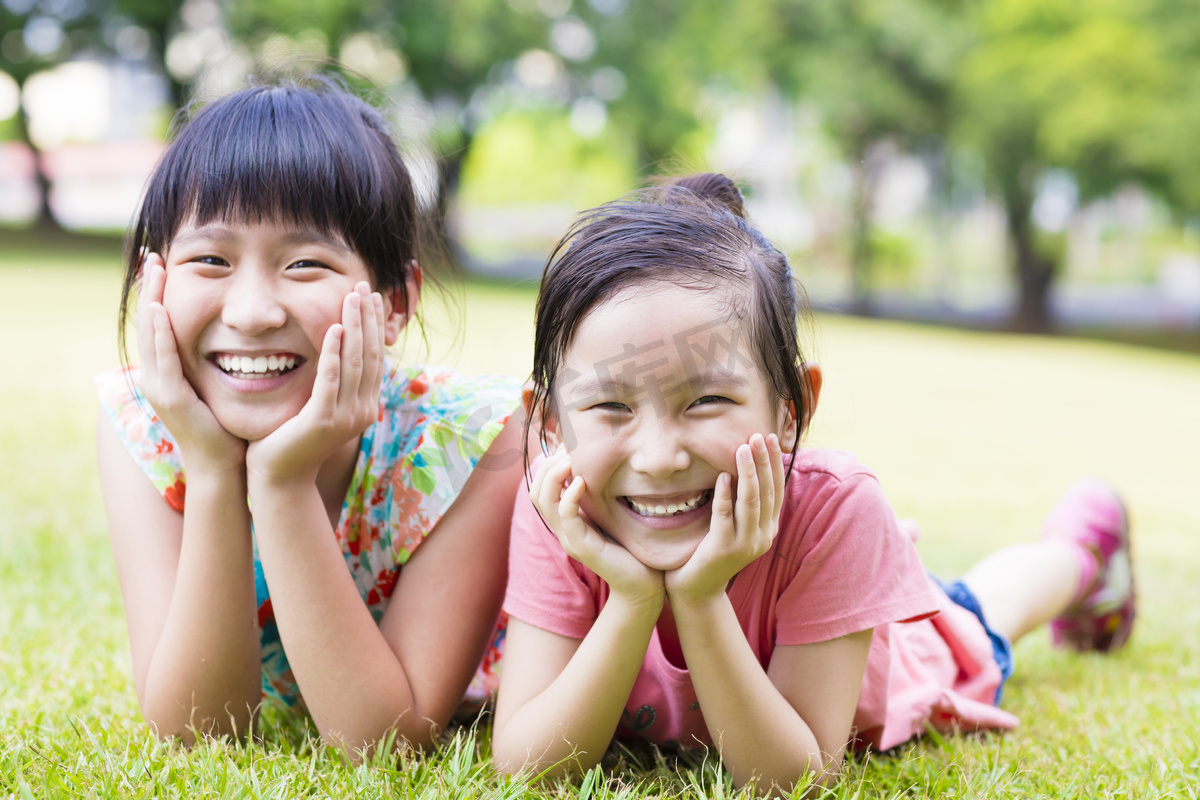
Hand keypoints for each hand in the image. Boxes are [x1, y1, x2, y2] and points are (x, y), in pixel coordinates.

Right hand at [136, 253, 245, 473]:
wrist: (222, 465)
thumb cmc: (226, 428)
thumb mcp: (219, 387)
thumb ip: (218, 363)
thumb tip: (236, 337)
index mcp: (168, 373)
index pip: (160, 326)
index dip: (159, 296)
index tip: (164, 266)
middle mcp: (157, 376)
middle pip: (149, 323)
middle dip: (151, 289)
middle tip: (153, 257)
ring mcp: (158, 386)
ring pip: (150, 335)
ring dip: (152, 301)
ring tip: (154, 271)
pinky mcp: (169, 397)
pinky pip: (162, 358)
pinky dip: (160, 333)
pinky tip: (161, 311)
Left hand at [246, 283, 384, 483]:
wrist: (279, 477)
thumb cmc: (292, 439)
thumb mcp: (321, 406)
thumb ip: (334, 383)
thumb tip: (339, 350)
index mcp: (365, 406)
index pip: (376, 357)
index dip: (374, 325)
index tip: (370, 296)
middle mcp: (363, 411)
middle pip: (371, 355)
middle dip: (367, 318)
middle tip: (363, 286)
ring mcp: (345, 418)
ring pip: (356, 363)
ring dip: (355, 327)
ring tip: (351, 298)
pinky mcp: (322, 421)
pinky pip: (331, 380)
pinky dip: (334, 353)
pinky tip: (334, 329)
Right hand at [531, 448, 664, 608]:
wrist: (644, 584)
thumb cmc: (632, 547)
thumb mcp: (613, 514)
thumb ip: (603, 495)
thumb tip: (604, 464)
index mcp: (567, 520)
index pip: (540, 487)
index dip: (550, 463)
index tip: (569, 446)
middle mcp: (562, 529)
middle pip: (535, 491)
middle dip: (548, 465)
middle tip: (569, 448)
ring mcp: (569, 538)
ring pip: (543, 501)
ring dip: (554, 475)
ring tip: (571, 459)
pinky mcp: (582, 547)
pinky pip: (565, 517)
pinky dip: (569, 496)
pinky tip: (583, 481)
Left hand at [664, 433, 784, 605]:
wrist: (697, 590)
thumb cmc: (711, 551)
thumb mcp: (734, 525)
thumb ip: (743, 502)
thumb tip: (745, 464)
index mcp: (768, 529)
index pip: (777, 489)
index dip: (774, 462)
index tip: (770, 437)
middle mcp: (762, 537)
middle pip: (767, 492)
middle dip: (763, 461)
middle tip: (757, 435)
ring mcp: (745, 545)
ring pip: (751, 501)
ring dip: (747, 472)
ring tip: (742, 448)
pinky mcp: (723, 549)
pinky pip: (725, 516)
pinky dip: (725, 494)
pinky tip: (722, 475)